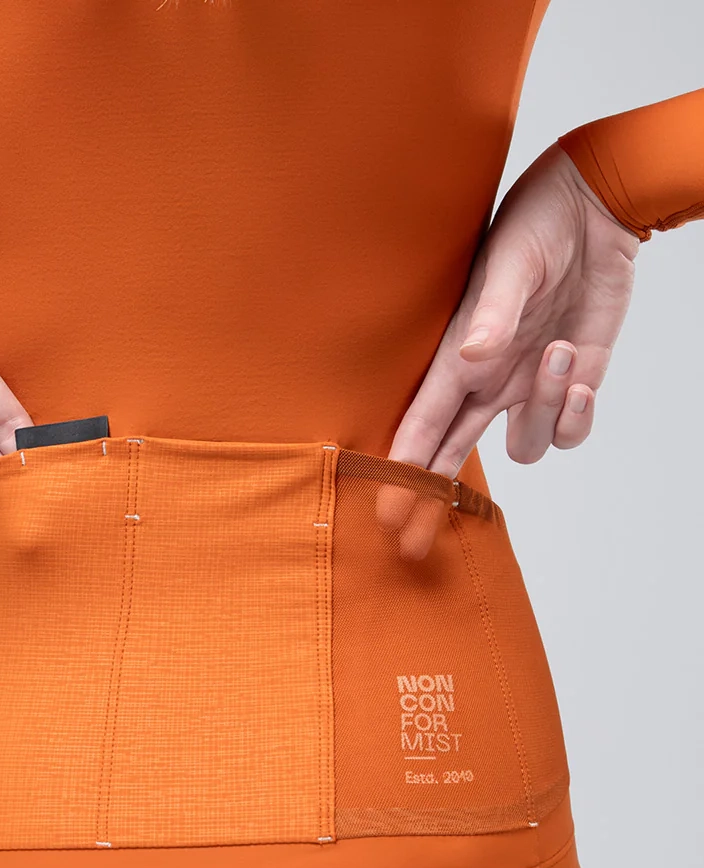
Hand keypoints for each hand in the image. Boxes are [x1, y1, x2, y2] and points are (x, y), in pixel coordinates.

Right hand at [380, 141, 641, 558]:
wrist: (593, 208)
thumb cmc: (537, 224)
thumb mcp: (511, 263)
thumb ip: (493, 314)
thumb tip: (473, 357)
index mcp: (458, 358)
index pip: (422, 425)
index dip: (402, 470)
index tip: (387, 511)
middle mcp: (486, 381)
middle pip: (450, 459)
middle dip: (432, 500)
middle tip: (413, 546)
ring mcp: (526, 387)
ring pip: (523, 447)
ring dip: (546, 412)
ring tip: (560, 352)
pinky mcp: (567, 385)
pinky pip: (567, 433)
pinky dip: (577, 417)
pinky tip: (581, 375)